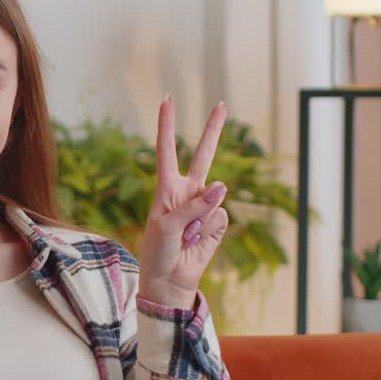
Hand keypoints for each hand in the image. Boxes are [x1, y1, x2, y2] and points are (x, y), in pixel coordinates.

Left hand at [137, 96, 229, 308]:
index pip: (166, 151)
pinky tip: (196, 240)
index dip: (167, 126)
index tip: (168, 100)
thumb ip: (193, 205)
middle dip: (213, 131)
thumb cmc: (158, 251)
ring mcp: (204, 206)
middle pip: (203, 155)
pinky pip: (220, 216)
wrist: (169, 280)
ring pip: (214, 197)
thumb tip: (222, 186)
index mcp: (166, 188)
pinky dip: (208, 229)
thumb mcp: (166, 226)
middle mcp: (187, 192)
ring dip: (198, 219)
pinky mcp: (217, 222)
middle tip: (221, 104)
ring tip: (184, 236)